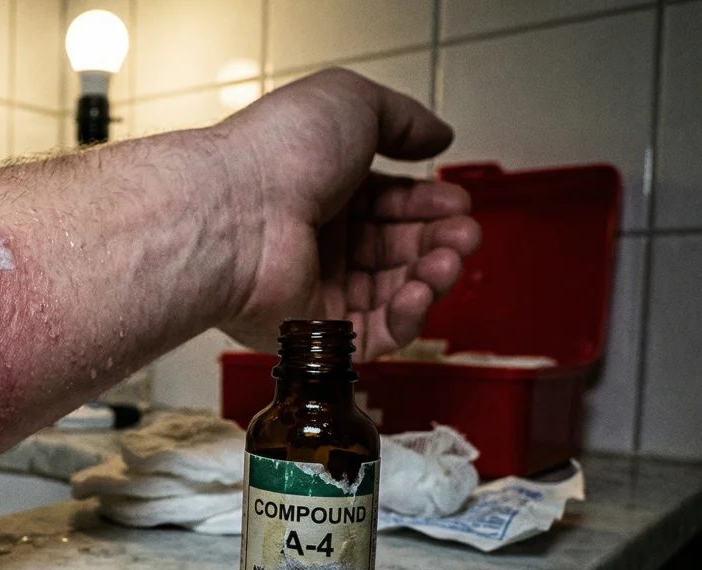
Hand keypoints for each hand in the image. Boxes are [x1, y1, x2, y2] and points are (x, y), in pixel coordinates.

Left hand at [210, 68, 480, 360]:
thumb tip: (437, 133)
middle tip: (464, 233)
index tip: (456, 201)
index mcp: (318, 187)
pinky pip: (374, 335)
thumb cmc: (277, 155)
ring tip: (449, 258)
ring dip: (432, 276)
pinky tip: (420, 289)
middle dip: (440, 240)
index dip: (427, 203)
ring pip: (393, 293)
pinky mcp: (312, 331)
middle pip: (397, 249)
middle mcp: (313, 238)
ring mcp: (312, 286)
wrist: (237, 210)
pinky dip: (407, 315)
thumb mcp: (350, 102)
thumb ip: (403, 118)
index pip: (387, 203)